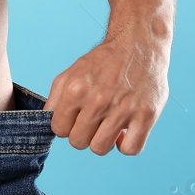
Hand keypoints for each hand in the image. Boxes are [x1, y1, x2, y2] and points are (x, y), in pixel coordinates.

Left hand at [44, 34, 168, 154]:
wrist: (138, 44)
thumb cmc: (104, 62)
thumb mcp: (71, 73)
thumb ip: (55, 99)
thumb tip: (49, 123)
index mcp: (75, 89)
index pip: (59, 129)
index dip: (67, 125)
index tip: (77, 117)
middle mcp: (97, 100)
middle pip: (78, 142)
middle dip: (83, 133)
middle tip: (94, 120)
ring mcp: (123, 109)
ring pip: (100, 148)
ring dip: (103, 140)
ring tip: (109, 124)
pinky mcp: (146, 115)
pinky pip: (130, 149)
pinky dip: (126, 145)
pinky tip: (125, 131)